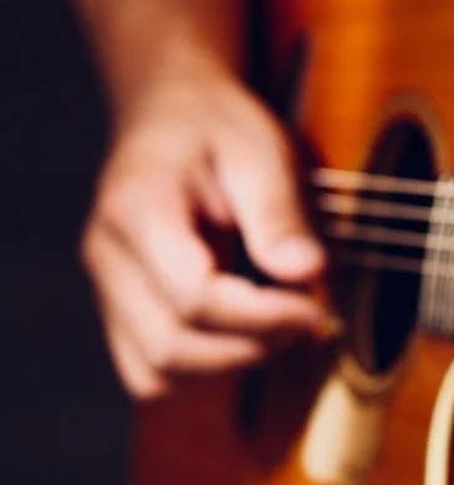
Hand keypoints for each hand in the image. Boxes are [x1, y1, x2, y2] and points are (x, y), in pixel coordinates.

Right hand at [81, 63, 327, 398]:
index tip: (316, 307)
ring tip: (282, 325)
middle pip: (171, 345)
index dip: (262, 317)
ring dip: (230, 364)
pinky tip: (250, 335)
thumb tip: (306, 274)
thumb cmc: (219, 127)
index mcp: (138, 209)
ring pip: (156, 372)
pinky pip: (151, 371)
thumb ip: (280, 213)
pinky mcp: (120, 310)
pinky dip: (204, 369)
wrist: (172, 112)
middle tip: (309, 319)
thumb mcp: (262, 150)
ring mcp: (107, 288)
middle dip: (252, 346)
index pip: (193, 296)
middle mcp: (107, 256)